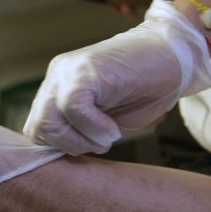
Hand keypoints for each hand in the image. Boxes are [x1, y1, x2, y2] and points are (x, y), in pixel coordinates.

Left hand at [23, 0, 210, 154]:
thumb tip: (59, 154)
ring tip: (108, 134)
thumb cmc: (144, 90)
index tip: (88, 149)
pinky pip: (72, 107)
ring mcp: (69, 71)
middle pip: (37, 128)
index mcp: (58, 88)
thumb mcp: (104, 118)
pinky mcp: (86, 69)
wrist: (175, 56)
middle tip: (100, 143)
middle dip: (68, 147)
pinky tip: (114, 127)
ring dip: (80, 140)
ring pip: (48, 120)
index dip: (58, 148)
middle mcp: (58, 76)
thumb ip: (78, 129)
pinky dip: (94, 127)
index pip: (35, 128)